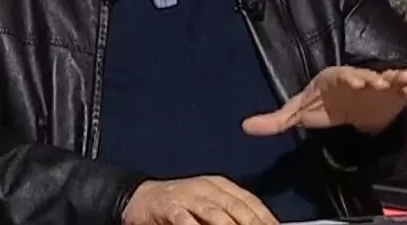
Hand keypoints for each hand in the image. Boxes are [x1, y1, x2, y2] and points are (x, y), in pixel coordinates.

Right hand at [121, 176, 278, 224]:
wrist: (141, 198)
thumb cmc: (181, 205)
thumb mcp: (209, 206)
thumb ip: (231, 215)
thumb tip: (261, 223)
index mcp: (221, 186)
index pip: (250, 202)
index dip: (266, 218)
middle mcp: (207, 188)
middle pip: (237, 208)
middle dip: (252, 224)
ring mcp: (188, 196)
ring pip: (215, 214)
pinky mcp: (169, 206)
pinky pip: (185, 219)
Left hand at [241, 66, 406, 136]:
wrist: (344, 105)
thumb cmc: (321, 104)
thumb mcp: (298, 112)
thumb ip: (275, 120)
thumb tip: (245, 127)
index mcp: (334, 79)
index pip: (342, 76)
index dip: (349, 77)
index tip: (356, 80)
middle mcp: (358, 79)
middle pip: (369, 75)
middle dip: (378, 77)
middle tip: (388, 78)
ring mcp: (378, 86)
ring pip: (390, 80)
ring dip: (401, 78)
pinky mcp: (393, 96)